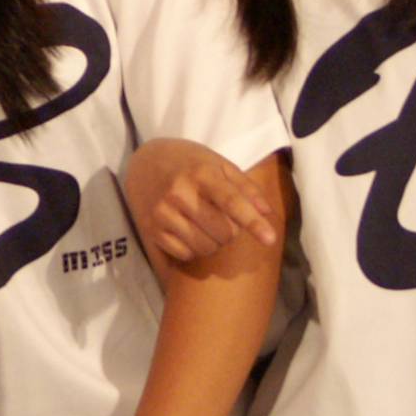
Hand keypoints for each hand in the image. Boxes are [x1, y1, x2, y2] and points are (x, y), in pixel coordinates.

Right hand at [122, 139, 277, 266]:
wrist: (145, 161)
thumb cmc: (190, 163)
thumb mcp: (219, 164)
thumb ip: (245, 187)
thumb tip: (267, 213)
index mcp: (200, 174)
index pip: (231, 202)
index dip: (252, 222)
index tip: (270, 239)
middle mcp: (179, 194)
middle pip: (224, 232)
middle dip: (232, 230)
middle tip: (222, 217)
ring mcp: (163, 213)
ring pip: (206, 247)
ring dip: (214, 242)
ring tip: (205, 224)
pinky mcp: (152, 230)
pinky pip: (186, 254)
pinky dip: (193, 248)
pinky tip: (188, 230)